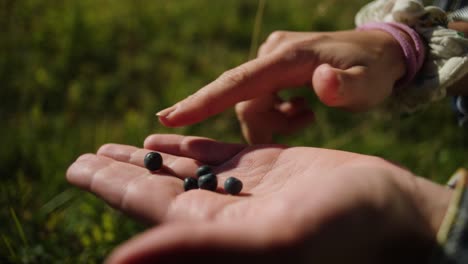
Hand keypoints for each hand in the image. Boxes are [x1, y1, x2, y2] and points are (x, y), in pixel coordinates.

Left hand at [67, 134, 450, 263]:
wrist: (391, 215)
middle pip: (156, 188)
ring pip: (182, 171)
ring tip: (115, 148)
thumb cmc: (342, 232)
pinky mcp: (267, 169)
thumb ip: (197, 250)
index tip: (77, 167)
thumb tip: (120, 263)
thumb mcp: (269, 243)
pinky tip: (168, 140)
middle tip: (84, 159)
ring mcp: (244, 190)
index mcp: (212, 231)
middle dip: (119, 172)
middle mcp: (222, 214)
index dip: (109, 184)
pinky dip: (189, 147)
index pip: (145, 205)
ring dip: (148, 158)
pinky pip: (217, 156)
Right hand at [157, 30, 405, 142]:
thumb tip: (320, 83)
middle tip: (304, 120)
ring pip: (249, 103)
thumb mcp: (371, 84)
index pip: (237, 84)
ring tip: (308, 114)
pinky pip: (258, 98)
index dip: (203, 102)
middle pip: (242, 100)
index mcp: (289, 58)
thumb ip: (348, 87)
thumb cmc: (375, 70)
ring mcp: (271, 58)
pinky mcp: (273, 66)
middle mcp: (272, 54)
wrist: (380, 51)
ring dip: (273, 120)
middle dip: (263, 123)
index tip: (168, 118)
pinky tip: (302, 108)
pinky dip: (275, 113)